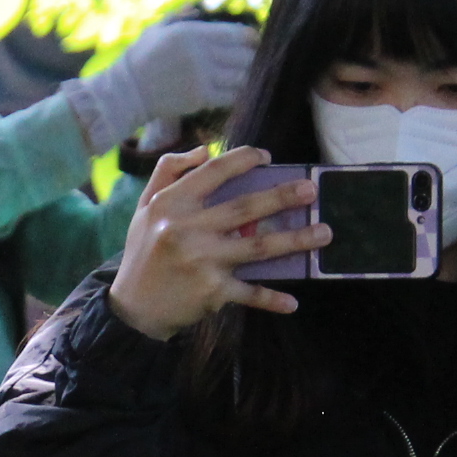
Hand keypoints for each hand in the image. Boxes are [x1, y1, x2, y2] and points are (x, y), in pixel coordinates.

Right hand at [62, 14, 259, 154]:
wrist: (125, 92)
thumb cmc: (139, 59)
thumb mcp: (156, 30)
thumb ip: (179, 16)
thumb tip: (196, 5)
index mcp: (192, 32)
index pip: (239, 34)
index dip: (253, 40)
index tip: (254, 45)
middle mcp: (200, 52)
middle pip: (246, 56)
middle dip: (253, 61)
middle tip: (252, 65)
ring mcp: (202, 76)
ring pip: (243, 77)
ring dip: (247, 79)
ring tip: (244, 80)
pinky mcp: (200, 97)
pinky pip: (232, 96)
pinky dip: (237, 96)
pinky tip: (233, 94)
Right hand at [108, 146, 324, 340]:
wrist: (132, 307)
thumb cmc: (144, 252)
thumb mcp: (145, 207)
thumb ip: (169, 171)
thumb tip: (206, 150)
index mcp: (172, 204)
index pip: (215, 172)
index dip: (244, 159)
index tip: (268, 157)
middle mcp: (187, 229)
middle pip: (245, 207)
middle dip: (283, 197)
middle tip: (312, 190)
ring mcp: (203, 261)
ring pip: (259, 247)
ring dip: (296, 240)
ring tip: (324, 233)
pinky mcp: (212, 292)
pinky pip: (250, 293)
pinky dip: (271, 299)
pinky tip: (292, 302)